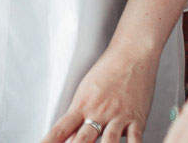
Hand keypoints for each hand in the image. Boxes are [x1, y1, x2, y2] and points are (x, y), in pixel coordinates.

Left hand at [41, 46, 157, 142]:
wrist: (132, 55)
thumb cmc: (109, 70)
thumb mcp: (86, 90)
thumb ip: (78, 116)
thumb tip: (69, 137)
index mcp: (82, 105)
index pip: (61, 129)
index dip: (50, 141)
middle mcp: (98, 112)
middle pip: (82, 139)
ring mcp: (118, 116)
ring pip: (109, 142)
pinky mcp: (136, 119)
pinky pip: (135, 140)